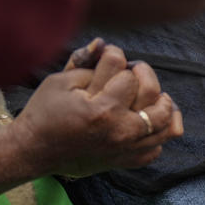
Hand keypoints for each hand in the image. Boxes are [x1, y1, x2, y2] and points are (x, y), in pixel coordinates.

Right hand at [13, 44, 181, 177]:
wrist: (37, 150)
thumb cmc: (46, 113)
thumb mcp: (59, 81)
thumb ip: (85, 62)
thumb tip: (104, 44)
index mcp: (103, 110)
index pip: (127, 74)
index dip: (118, 58)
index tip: (110, 56)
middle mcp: (121, 130)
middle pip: (154, 94)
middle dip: (146, 74)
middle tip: (134, 70)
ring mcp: (128, 148)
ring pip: (168, 124)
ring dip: (163, 103)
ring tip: (153, 95)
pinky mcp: (129, 160)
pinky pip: (158, 147)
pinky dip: (158, 132)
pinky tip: (147, 120)